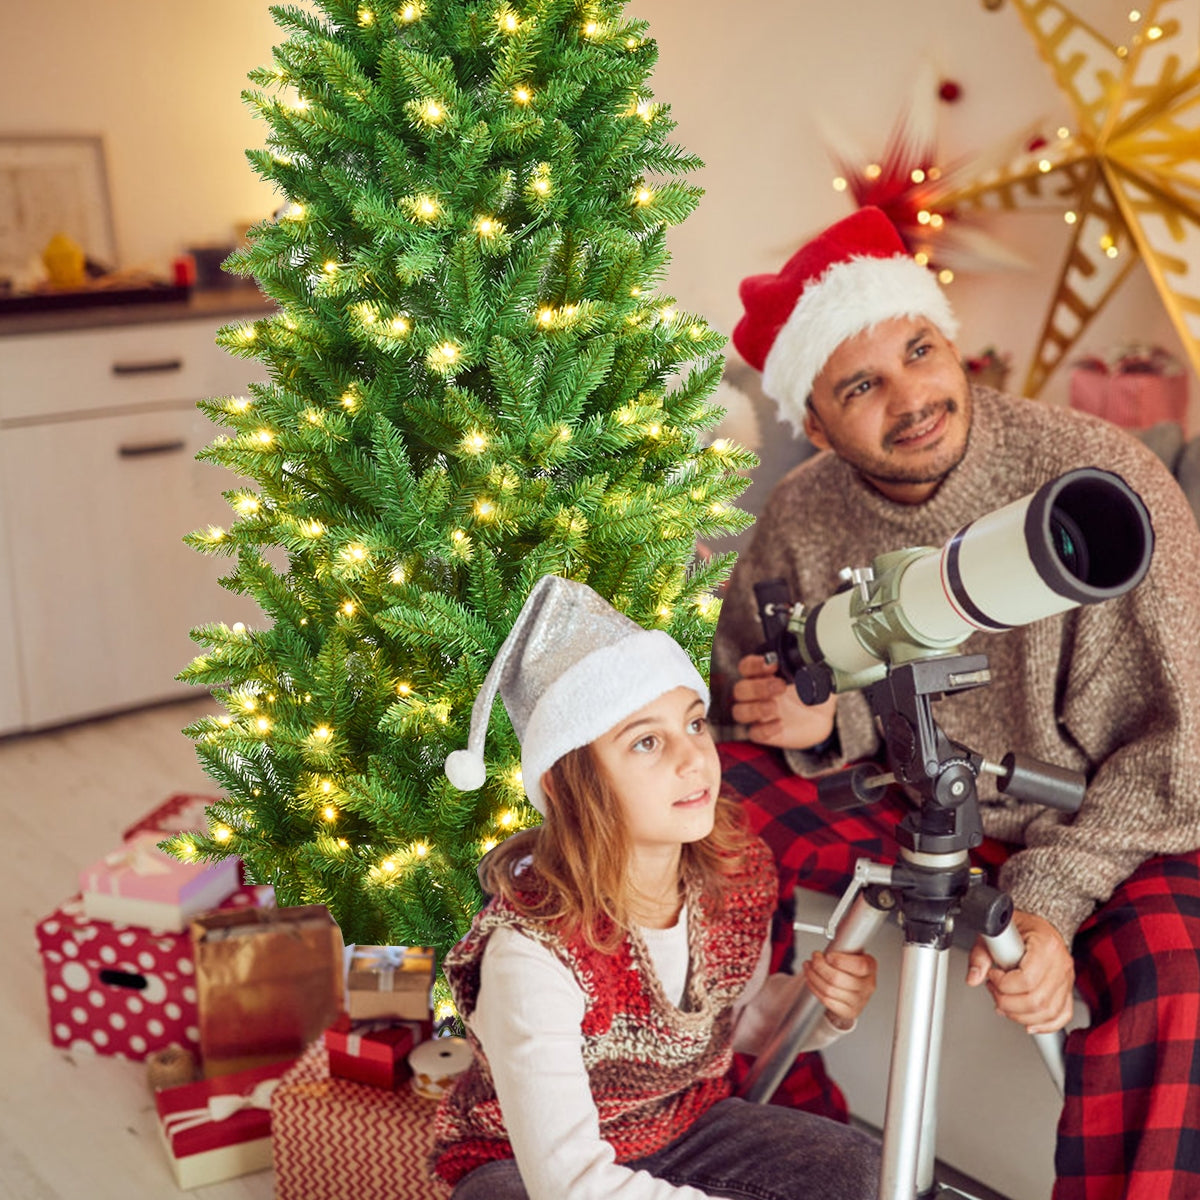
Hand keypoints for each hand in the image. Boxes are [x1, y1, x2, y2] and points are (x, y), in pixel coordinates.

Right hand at [731, 654, 836, 749]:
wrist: (823, 717)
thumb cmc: (812, 691)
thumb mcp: (812, 676)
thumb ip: (805, 666)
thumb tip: (810, 658)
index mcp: (763, 675)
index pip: (746, 667)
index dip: (754, 665)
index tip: (772, 664)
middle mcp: (756, 694)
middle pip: (740, 689)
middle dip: (757, 688)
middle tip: (780, 686)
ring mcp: (759, 714)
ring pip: (739, 712)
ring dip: (754, 709)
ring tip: (774, 707)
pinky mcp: (764, 733)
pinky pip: (753, 733)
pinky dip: (764, 730)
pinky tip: (779, 724)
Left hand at [803, 950, 876, 1029]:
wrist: (854, 992)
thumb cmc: (851, 970)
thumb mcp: (851, 955)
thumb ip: (843, 950)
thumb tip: (829, 945)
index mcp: (870, 967)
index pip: (859, 965)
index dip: (840, 961)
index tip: (828, 955)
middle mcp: (867, 985)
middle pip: (838, 978)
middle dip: (819, 966)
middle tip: (814, 958)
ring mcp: (859, 1001)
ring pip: (829, 989)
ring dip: (813, 976)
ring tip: (809, 967)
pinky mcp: (849, 1011)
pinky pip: (827, 1000)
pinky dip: (814, 988)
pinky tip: (811, 980)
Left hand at [965, 909, 1074, 1033]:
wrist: (1037, 926)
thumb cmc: (1019, 927)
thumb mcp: (994, 934)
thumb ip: (980, 956)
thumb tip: (973, 978)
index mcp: (1045, 946)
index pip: (1026, 979)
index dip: (1003, 983)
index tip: (992, 976)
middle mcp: (1060, 963)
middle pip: (1036, 1000)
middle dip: (1008, 1002)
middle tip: (995, 990)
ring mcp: (1066, 978)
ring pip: (1048, 1012)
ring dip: (1021, 1015)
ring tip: (1005, 1003)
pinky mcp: (1067, 990)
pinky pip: (1062, 1015)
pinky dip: (1045, 1024)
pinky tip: (1029, 1023)